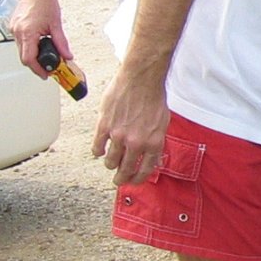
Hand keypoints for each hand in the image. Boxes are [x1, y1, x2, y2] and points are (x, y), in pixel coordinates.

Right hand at [13, 0, 68, 76]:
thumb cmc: (45, 3)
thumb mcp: (56, 25)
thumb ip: (62, 43)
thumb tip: (67, 56)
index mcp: (28, 32)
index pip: (29, 59)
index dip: (37, 69)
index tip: (45, 74)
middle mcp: (18, 32)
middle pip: (24, 57)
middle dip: (36, 65)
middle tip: (47, 69)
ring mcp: (14, 29)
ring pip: (21, 50)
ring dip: (32, 56)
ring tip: (45, 57)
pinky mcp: (14, 27)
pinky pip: (20, 42)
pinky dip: (29, 47)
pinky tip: (38, 45)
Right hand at [92, 66, 171, 186]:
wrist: (140, 79)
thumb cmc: (153, 97)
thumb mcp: (163, 123)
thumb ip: (156, 141)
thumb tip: (153, 158)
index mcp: (153, 143)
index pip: (144, 170)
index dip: (138, 179)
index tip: (133, 181)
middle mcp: (136, 143)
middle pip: (125, 170)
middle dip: (121, 178)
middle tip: (118, 180)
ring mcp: (119, 135)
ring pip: (110, 161)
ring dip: (110, 165)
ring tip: (110, 163)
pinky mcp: (104, 126)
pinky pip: (97, 147)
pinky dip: (98, 151)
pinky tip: (99, 151)